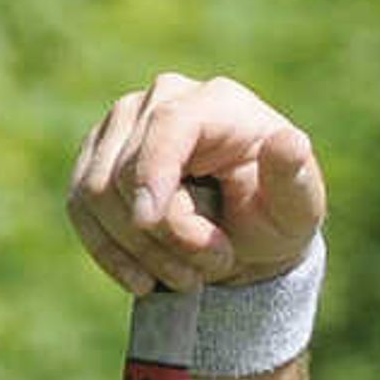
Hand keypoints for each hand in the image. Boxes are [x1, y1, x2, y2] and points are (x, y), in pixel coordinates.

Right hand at [65, 74, 327, 297]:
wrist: (246, 240)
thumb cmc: (275, 218)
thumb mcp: (299, 208)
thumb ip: (294, 178)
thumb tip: (287, 142)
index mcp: (216, 102)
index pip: (167, 125)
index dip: (152, 173)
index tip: (149, 221)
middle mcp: (161, 99)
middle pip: (129, 169)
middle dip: (165, 235)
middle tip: (213, 270)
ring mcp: (121, 125)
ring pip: (98, 192)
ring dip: (140, 251)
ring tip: (187, 276)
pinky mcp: (95, 158)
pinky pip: (80, 207)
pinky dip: (109, 253)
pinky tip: (143, 280)